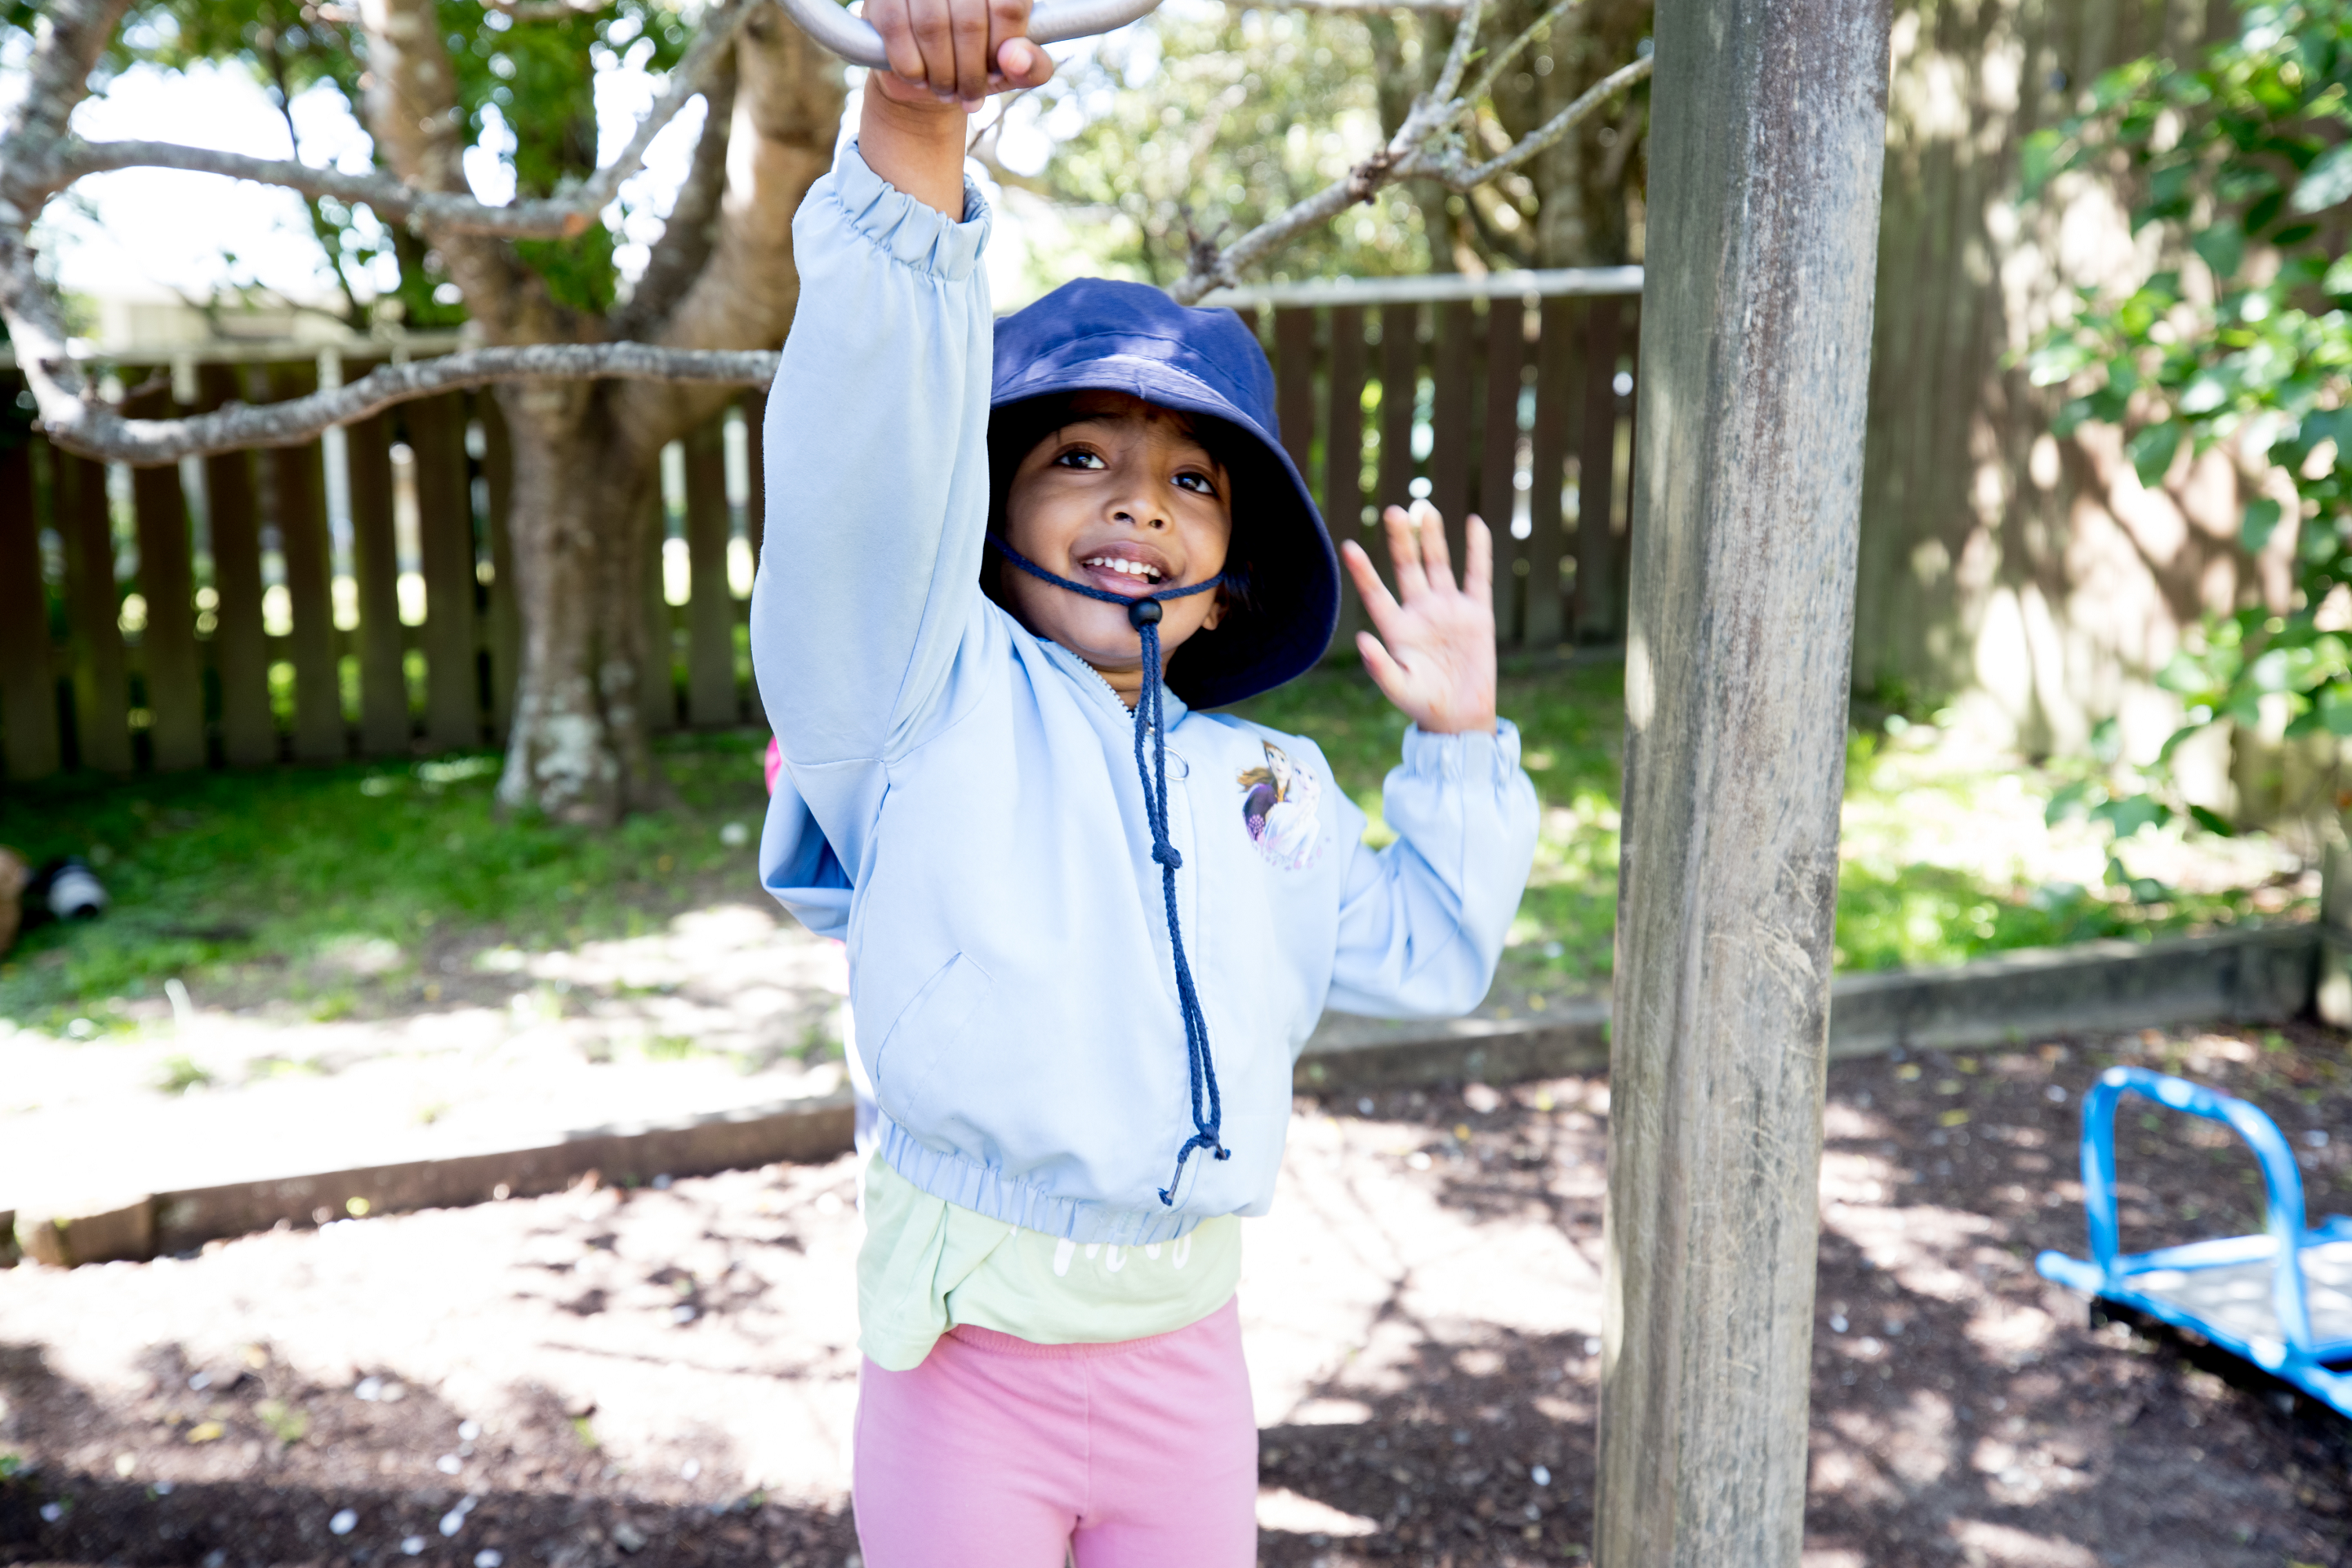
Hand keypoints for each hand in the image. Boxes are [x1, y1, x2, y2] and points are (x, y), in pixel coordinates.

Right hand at [866, 0, 1054, 110]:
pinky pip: (897, 30)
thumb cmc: (978, 62)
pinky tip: (920, 78)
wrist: (927, 72)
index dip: (1002, 50)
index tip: (996, 73)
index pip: (1008, 8)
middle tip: (968, 96)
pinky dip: (911, 67)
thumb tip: (1015, 59)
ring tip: (946, 91)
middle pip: (969, 21)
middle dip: (970, 73)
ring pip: (932, 26)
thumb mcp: (1013, 69)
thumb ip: (1032, 66)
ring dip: (941, 74)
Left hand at [1341, 502, 1498, 736]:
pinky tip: (1474, 524)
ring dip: (1432, 538)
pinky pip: (1477, 576)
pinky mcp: (1476, 613)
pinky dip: (1477, 551)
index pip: (1375, 593)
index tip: (1348, 547)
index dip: (1363, 572)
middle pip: (1408, 568)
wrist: (1460, 717)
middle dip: (1401, 541)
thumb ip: (1379, 666)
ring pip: (1438, 565)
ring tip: (1425, 510)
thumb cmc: (1423, 704)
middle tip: (1393, 512)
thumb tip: (1362, 640)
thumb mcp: (1397, 688)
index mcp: (1396, 628)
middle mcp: (1420, 612)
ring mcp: (1448, 610)